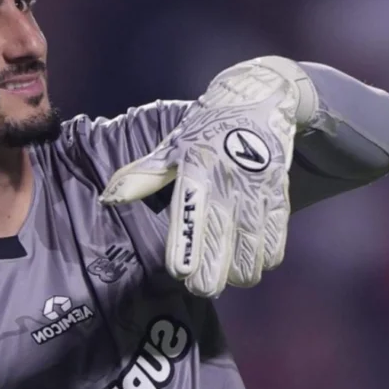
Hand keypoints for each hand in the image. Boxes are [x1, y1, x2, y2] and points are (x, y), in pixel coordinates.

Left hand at [101, 56, 315, 297]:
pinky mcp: (279, 191)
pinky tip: (257, 265)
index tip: (180, 272)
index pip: (189, 212)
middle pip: (222, 236)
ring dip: (242, 269)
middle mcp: (227, 180)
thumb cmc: (206, 130)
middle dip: (213, 271)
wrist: (259, 99)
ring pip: (252, 243)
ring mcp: (256, 187)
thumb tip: (108, 198)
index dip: (186, 245)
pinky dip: (268, 254)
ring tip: (231, 281)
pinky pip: (277, 233)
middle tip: (203, 289)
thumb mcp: (172, 147)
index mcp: (195, 168)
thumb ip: (143, 177)